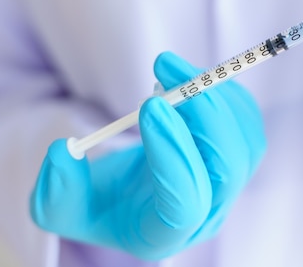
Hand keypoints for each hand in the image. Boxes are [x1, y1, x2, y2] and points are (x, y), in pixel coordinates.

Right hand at [30, 52, 265, 258]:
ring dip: (211, 95)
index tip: (148, 105)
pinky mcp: (241, 152)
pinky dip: (222, 91)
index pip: (185, 202)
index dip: (173, 154)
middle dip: (202, 113)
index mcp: (165, 231)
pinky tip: (189, 80)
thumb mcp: (66, 207)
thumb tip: (63, 151)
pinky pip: (246, 119)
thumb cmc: (106, 201)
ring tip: (169, 70)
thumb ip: (57, 192)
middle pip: (228, 166)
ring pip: (244, 139)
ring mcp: (231, 183)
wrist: (139, 193)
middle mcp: (208, 211)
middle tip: (166, 71)